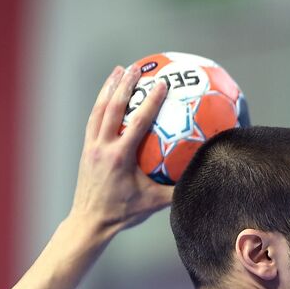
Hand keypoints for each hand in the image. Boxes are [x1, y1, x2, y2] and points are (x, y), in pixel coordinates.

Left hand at [67, 65, 173, 236]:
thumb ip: (177, 190)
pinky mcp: (86, 149)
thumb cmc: (123, 213)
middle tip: (136, 67)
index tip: (161, 84)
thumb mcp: (154, 203)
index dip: (150, 102)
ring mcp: (91, 146)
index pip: (137, 122)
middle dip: (125, 85)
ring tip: (119, 70)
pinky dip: (101, 103)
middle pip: (112, 108)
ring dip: (109, 88)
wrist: (90, 221)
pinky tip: (108, 95)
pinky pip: (94, 119)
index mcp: (120, 157)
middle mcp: (102, 147)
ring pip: (99, 110)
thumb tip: (202, 176)